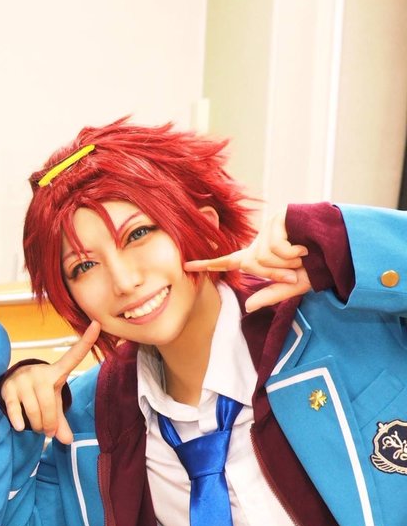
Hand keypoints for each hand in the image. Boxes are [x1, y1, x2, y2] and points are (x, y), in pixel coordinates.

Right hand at [0, 321, 98, 444]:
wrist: (11, 384)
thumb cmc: (38, 394)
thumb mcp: (53, 404)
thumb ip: (61, 422)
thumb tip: (68, 441)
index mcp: (56, 372)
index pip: (73, 356)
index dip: (86, 342)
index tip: (97, 324)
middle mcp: (39, 373)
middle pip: (50, 404)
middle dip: (50, 424)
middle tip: (48, 432)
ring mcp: (23, 380)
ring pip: (34, 411)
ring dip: (36, 425)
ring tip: (36, 427)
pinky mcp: (8, 389)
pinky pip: (15, 409)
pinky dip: (19, 421)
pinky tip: (20, 427)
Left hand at [183, 209, 309, 311]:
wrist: (340, 250)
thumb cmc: (316, 267)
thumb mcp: (292, 286)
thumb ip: (270, 295)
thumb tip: (247, 307)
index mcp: (258, 256)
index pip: (227, 261)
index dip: (206, 265)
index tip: (185, 266)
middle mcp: (259, 240)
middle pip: (251, 263)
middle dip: (274, 272)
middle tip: (293, 270)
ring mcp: (268, 227)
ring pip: (262, 255)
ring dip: (284, 262)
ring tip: (301, 255)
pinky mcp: (279, 218)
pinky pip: (275, 245)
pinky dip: (291, 252)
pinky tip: (304, 245)